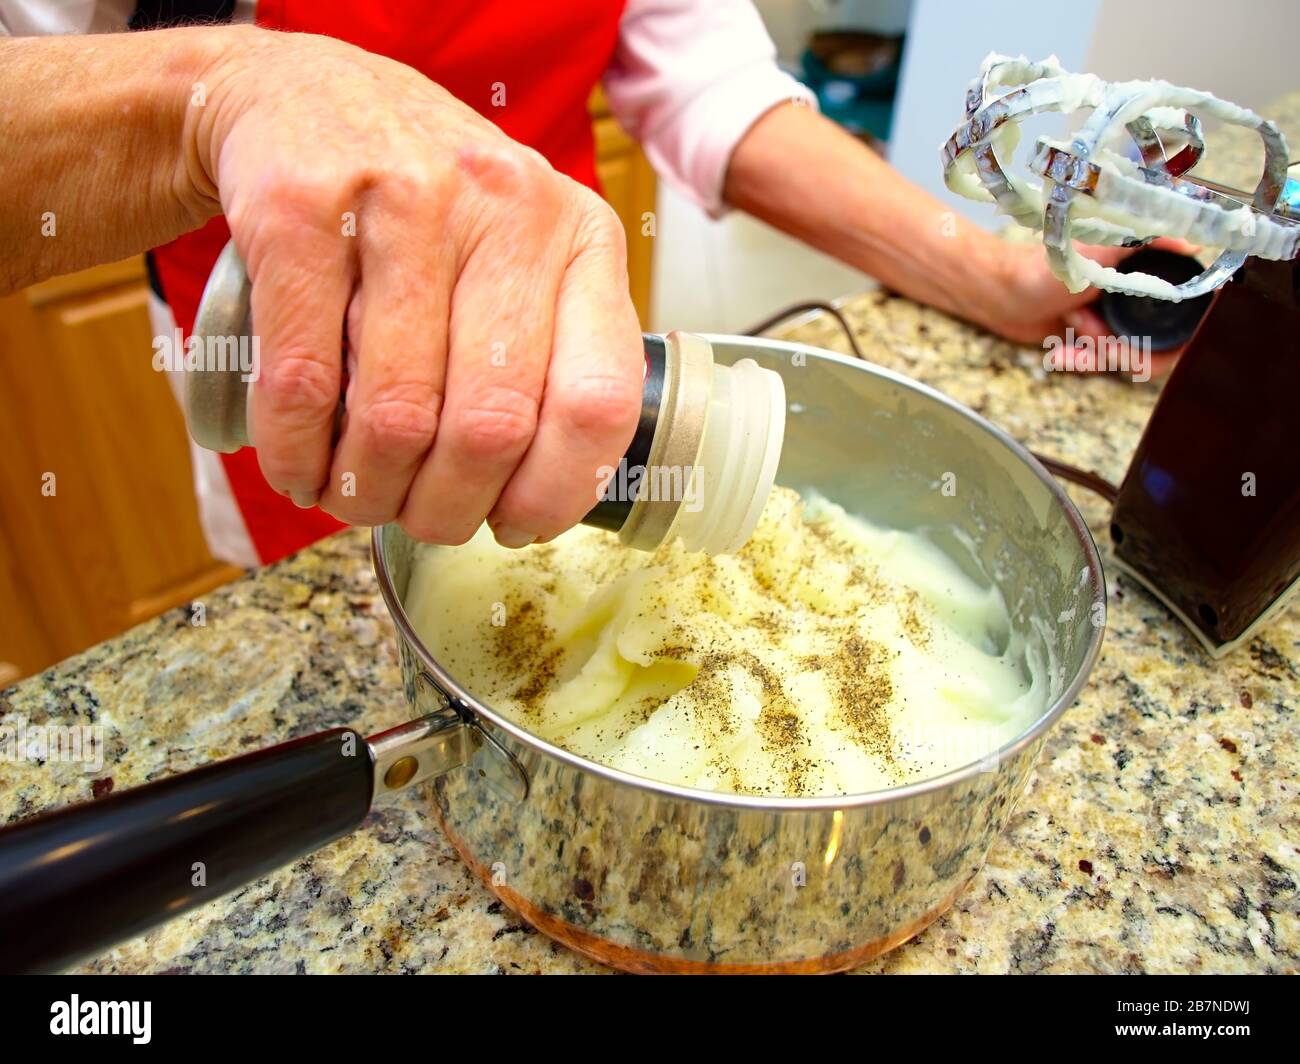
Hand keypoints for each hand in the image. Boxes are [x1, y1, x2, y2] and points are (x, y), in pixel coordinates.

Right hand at [187, 28, 642, 546]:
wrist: (306, 98)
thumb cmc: (428, 207)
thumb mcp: (521, 258)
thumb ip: (548, 354)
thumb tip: (539, 499)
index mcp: (579, 238)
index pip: (598, 400)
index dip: (558, 490)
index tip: (517, 522)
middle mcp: (506, 211)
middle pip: (491, 428)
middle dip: (447, 508)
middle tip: (420, 518)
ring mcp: (404, 200)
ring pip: (397, 416)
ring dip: (368, 491)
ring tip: (355, 498)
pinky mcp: (302, 207)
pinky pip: (305, 379)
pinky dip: (297, 452)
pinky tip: (298, 466)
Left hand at [979, 239, 1196, 379]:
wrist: (1002, 295)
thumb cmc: (1047, 267)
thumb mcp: (1102, 247)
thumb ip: (1149, 239)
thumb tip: (1195, 244)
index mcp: (1151, 266)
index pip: (1190, 306)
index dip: (1183, 330)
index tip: (1170, 343)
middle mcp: (1141, 291)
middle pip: (1162, 341)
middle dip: (1127, 347)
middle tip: (1095, 336)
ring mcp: (1119, 316)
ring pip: (1131, 354)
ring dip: (1099, 350)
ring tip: (1072, 324)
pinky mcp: (1097, 337)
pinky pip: (1105, 362)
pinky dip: (1084, 360)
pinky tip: (1061, 353)